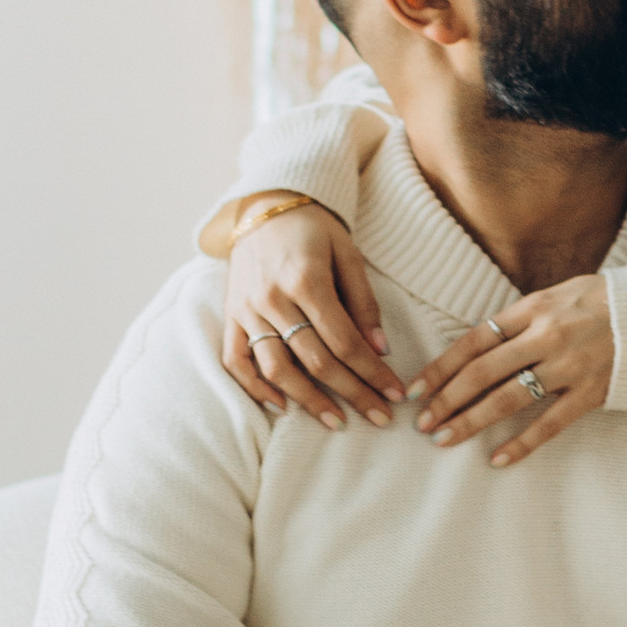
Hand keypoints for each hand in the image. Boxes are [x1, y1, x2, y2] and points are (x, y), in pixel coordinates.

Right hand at [222, 204, 403, 431]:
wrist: (265, 206)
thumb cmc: (314, 229)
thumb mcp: (348, 254)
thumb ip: (364, 302)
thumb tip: (380, 350)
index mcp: (306, 280)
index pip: (345, 342)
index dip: (373, 373)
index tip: (396, 394)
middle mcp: (272, 299)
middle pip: (316, 361)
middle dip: (352, 394)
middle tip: (379, 417)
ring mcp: (247, 310)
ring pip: (276, 368)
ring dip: (308, 401)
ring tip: (336, 421)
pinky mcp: (230, 316)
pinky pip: (236, 361)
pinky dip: (255, 387)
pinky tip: (281, 406)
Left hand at [411, 274, 614, 467]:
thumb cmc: (604, 302)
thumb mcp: (558, 295)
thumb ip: (521, 319)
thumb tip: (478, 346)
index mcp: (533, 309)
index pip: (474, 341)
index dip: (441, 367)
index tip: (416, 389)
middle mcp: (546, 336)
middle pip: (482, 372)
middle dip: (446, 399)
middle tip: (423, 423)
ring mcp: (569, 366)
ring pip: (508, 398)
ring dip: (471, 421)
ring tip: (444, 440)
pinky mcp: (591, 392)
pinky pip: (549, 423)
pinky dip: (521, 443)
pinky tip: (497, 459)